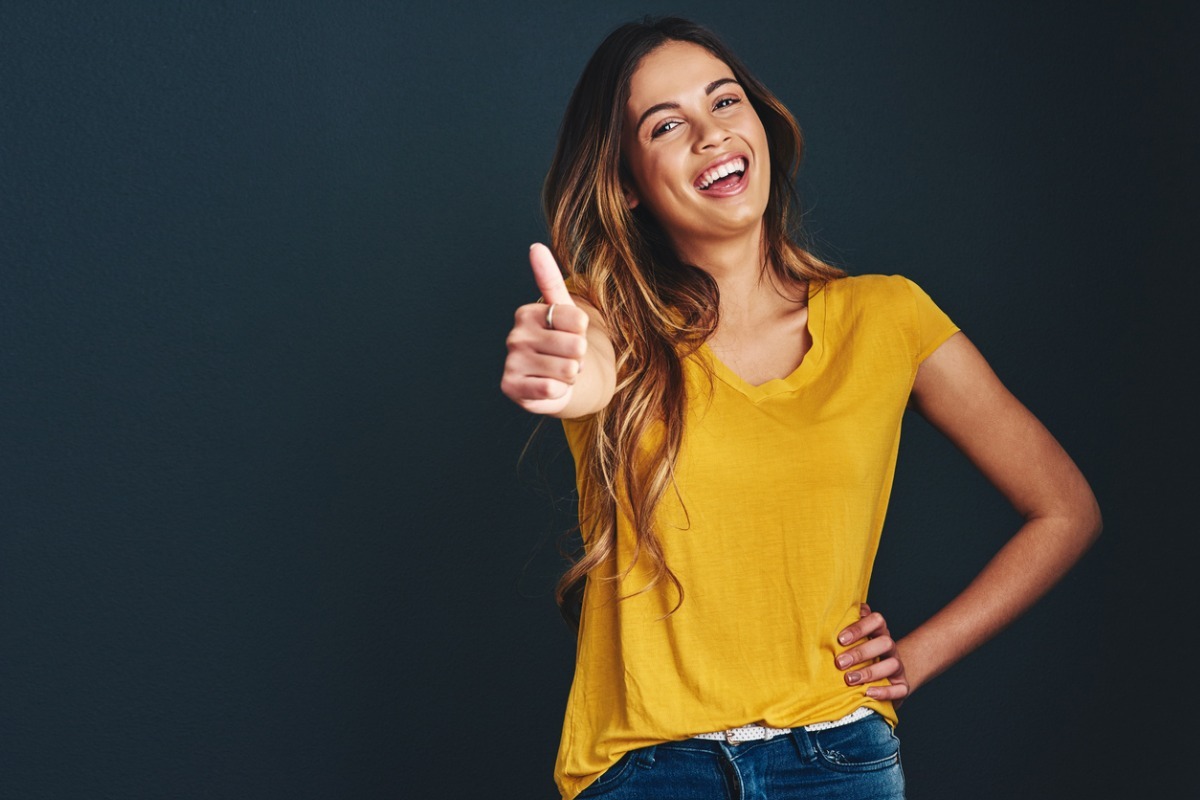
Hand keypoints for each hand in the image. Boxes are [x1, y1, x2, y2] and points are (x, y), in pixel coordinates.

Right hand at [500, 243, 588, 415]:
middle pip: (576, 346)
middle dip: (578, 357)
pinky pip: (552, 389)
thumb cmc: (562, 344)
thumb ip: (550, 279)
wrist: (556, 382)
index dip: (583, 333)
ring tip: (558, 373)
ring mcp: (511, 362)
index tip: (570, 335)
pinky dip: (559, 392)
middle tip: (564, 358)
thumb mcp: (564, 311)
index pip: (577, 320)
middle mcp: (515, 336)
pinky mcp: (511, 388)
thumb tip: (535, 246)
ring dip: (569, 375)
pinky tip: (548, 388)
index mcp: (527, 313)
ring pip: (567, 369)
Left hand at [834, 603, 910, 707]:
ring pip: (893, 664)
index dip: (860, 628)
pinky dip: (885, 691)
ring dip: (870, 672)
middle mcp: (890, 647)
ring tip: (849, 679)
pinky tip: (868, 692)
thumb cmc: (859, 654)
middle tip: (840, 663)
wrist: (882, 675)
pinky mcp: (902, 686)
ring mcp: (898, 666)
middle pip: (885, 642)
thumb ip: (844, 626)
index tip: (840, 640)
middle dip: (861, 652)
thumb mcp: (852, 639)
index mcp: (879, 631)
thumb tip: (829, 616)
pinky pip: (900, 689)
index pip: (876, 621)